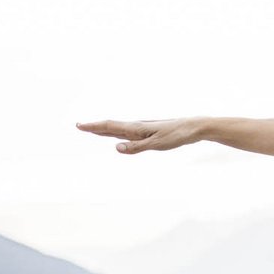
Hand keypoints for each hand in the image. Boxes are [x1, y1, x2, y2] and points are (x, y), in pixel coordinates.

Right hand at [76, 119, 199, 153]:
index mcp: (136, 128)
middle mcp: (137, 126)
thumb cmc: (177, 135)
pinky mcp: (150, 132)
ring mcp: (143, 128)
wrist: (193, 128)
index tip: (79, 125)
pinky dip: (119, 132)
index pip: (110, 126)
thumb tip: (116, 148)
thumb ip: (136, 147)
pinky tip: (120, 135)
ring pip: (120, 129)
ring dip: (105, 129)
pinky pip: (129, 132)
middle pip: (112, 126)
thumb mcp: (157, 144)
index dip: (94, 127)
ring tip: (94, 130)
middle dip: (95, 127)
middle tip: (80, 126)